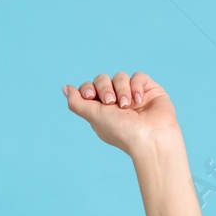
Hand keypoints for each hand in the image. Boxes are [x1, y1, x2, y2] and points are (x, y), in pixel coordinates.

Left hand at [61, 71, 180, 155]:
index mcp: (101, 110)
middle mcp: (116, 102)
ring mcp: (133, 95)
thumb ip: (77, 103)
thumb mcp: (94, 117)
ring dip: (121, 89)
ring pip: (120, 76)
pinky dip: (136, 86)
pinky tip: (139, 101)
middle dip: (104, 88)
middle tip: (110, 103)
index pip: (89, 89)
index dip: (87, 88)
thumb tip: (65, 88)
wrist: (150, 139)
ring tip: (126, 106)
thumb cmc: (121, 132)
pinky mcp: (149, 90)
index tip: (90, 96)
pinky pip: (138, 76)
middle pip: (102, 79)